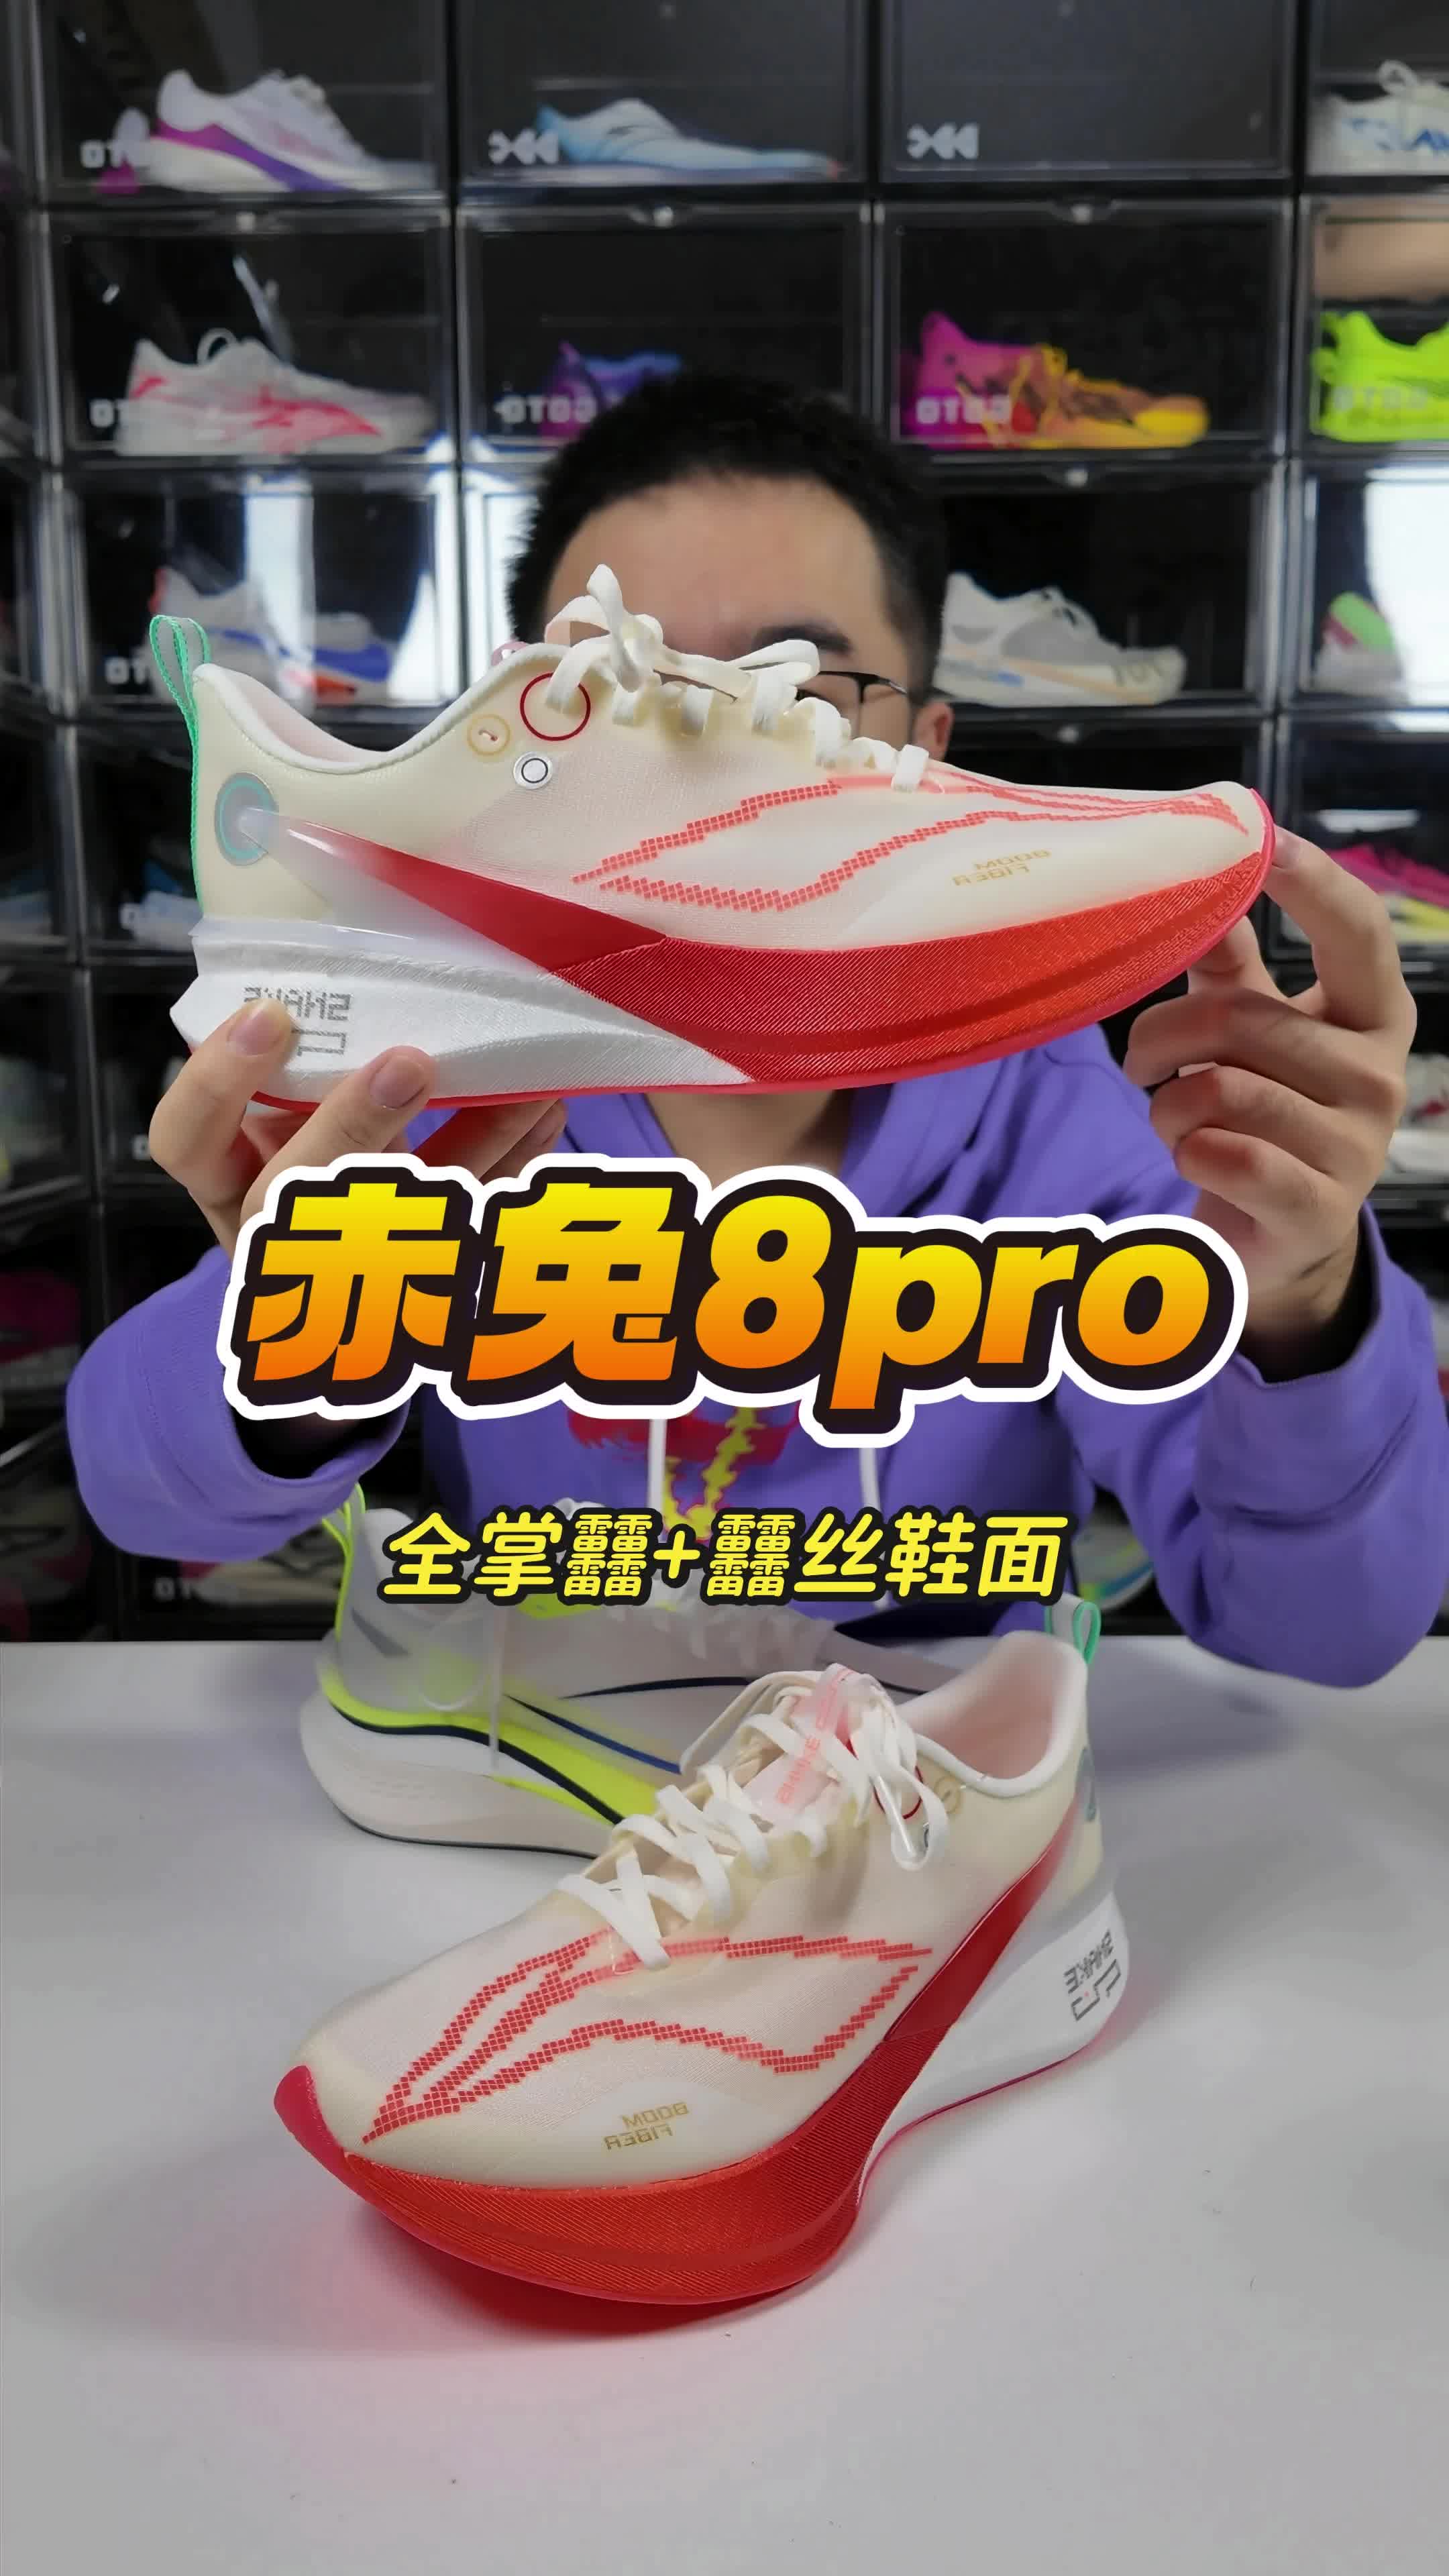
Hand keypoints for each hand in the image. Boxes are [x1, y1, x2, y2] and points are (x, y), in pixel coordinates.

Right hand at [150, 997, 564, 1258]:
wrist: (351, 1306)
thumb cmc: (305, 1169)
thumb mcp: (275, 1119)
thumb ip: (294, 1067)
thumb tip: (355, 974)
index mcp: (226, 1180)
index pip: (184, 1142)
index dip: (216, 1085)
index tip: (270, 1014)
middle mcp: (276, 1231)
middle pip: (289, 1196)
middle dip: (348, 1127)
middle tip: (408, 1062)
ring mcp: (353, 1265)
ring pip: (405, 1216)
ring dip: (471, 1141)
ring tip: (525, 1084)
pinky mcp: (428, 1283)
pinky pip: (475, 1224)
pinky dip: (514, 1165)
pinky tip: (548, 1113)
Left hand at [1122, 832, 1416, 1372]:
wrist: (1281, 1235)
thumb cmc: (1265, 1111)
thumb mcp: (1254, 1028)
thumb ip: (1234, 963)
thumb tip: (1206, 873)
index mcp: (1375, 1014)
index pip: (1358, 931)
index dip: (1314, 882)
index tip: (1266, 841)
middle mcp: (1380, 1075)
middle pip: (1244, 1019)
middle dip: (1163, 1035)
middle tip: (1138, 1060)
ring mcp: (1357, 1146)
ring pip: (1221, 1090)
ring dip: (1167, 1103)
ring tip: (1170, 1116)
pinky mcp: (1317, 1208)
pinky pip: (1223, 1155)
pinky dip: (1186, 1151)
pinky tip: (1194, 1156)